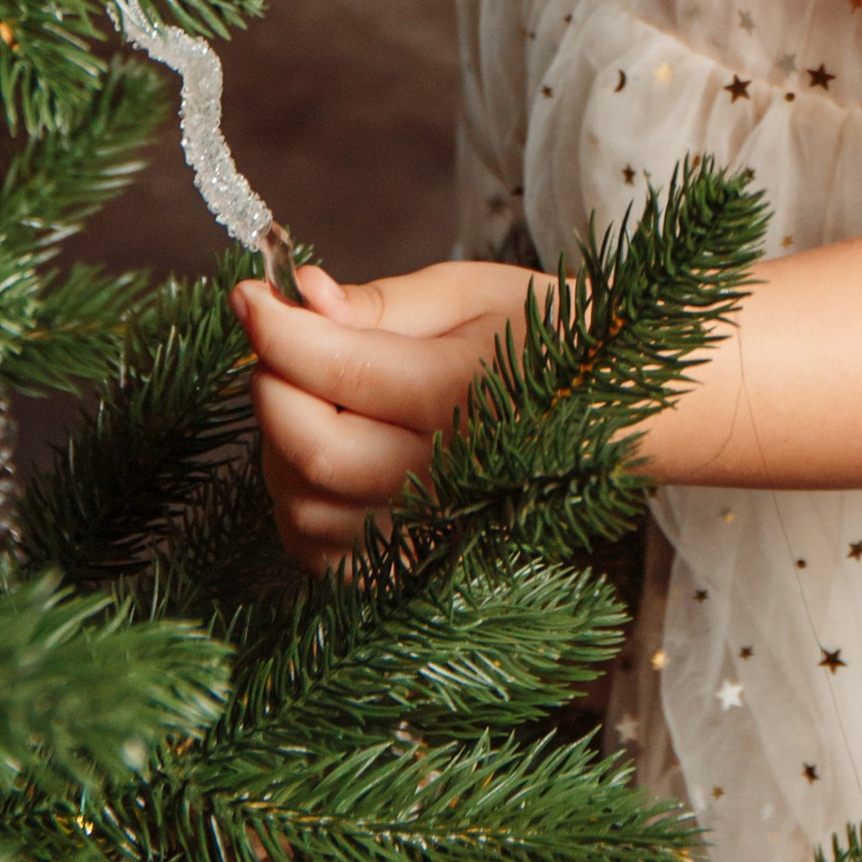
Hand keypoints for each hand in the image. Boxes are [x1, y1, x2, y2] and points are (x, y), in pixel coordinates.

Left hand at [230, 256, 559, 574]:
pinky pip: (319, 551)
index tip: (246, 292)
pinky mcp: (412, 569)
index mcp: (467, 396)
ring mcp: (428, 535)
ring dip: (277, 442)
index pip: (339, 369)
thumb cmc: (546, 340)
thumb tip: (303, 293)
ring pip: (304, 504)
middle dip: (269, 382)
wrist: (615, 420)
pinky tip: (316, 452)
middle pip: (311, 445)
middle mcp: (446, 479)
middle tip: (272, 336)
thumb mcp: (477, 293)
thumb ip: (383, 302)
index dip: (276, 329)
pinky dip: (297, 501)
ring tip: (301, 389)